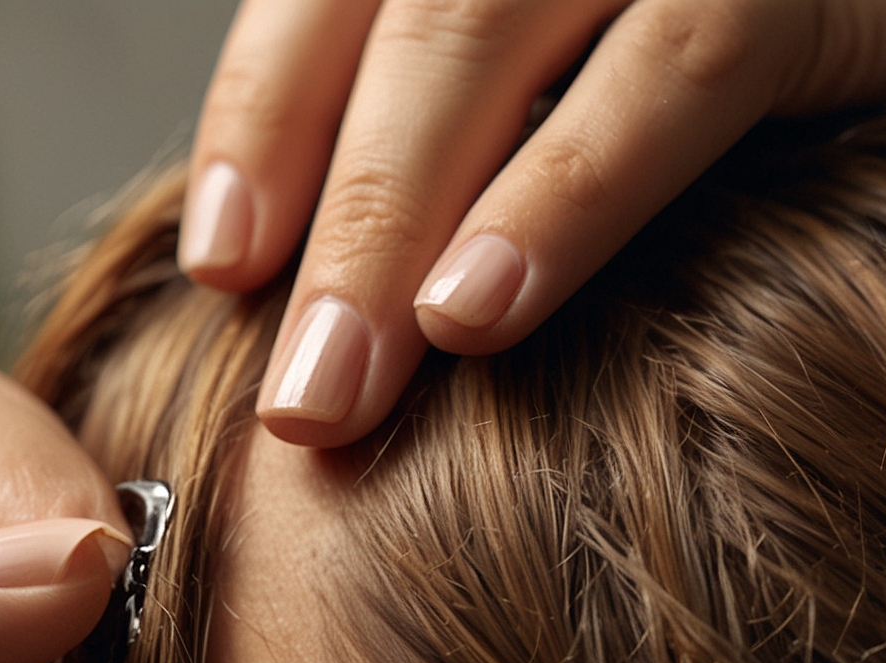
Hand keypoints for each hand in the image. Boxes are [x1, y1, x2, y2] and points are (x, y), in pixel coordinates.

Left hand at [182, 0, 885, 445]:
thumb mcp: (588, 27)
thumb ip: (480, 96)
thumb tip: (346, 265)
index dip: (257, 125)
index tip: (219, 263)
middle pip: (389, 42)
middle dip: (324, 229)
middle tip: (286, 401)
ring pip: (478, 47)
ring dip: (397, 229)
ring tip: (340, 390)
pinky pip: (666, 75)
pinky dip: (563, 195)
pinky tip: (484, 308)